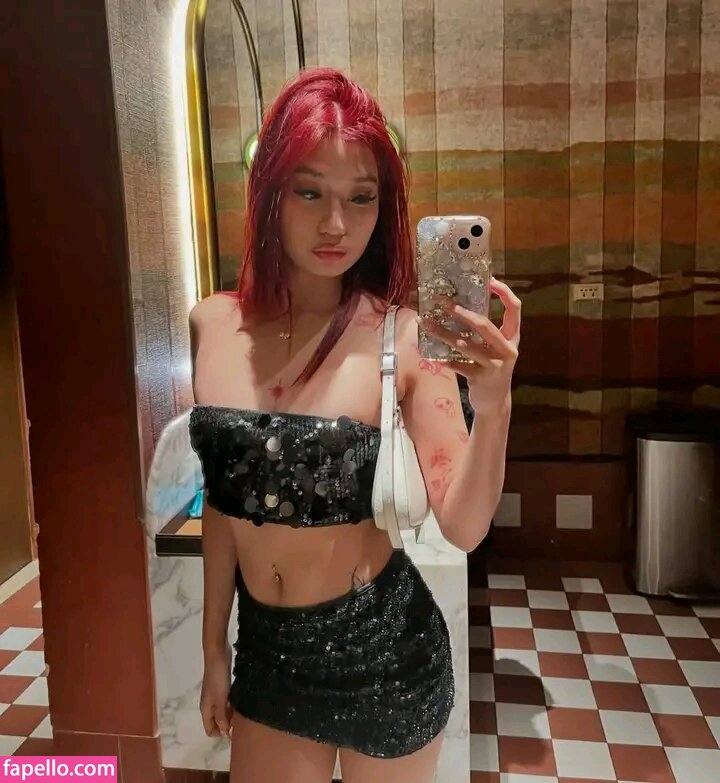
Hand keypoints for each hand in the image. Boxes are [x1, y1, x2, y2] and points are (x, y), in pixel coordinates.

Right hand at [200, 647, 232, 739]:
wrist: (218, 655)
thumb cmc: (217, 678)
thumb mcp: (219, 700)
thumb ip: (221, 717)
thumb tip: (225, 733)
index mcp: (205, 709)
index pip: (210, 730)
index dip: (221, 733)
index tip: (234, 731)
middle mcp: (209, 704)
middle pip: (217, 722)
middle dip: (228, 725)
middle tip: (240, 721)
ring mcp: (215, 695)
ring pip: (223, 711)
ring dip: (232, 714)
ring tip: (243, 711)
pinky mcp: (222, 687)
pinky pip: (227, 701)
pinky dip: (233, 704)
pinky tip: (241, 700)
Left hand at [424, 278, 520, 414]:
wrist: (496, 402)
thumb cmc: (491, 369)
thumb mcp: (495, 349)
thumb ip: (486, 332)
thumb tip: (460, 306)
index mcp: (513, 338)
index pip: (515, 309)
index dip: (504, 293)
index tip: (490, 280)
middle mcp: (507, 349)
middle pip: (484, 325)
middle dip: (462, 313)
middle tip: (444, 302)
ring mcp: (495, 365)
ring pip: (466, 345)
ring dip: (444, 334)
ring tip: (427, 324)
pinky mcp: (481, 378)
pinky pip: (459, 366)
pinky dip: (445, 359)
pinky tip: (431, 355)